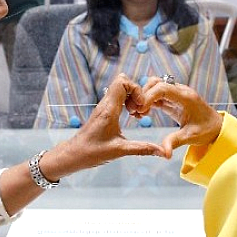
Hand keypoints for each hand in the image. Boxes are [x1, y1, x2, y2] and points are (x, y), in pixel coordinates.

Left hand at [42, 74, 165, 179]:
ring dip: (131, 97)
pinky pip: (117, 97)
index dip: (136, 89)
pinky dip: (126, 102)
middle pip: (122, 82)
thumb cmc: (92, 152)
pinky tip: (130, 116)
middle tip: (140, 109)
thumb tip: (162, 152)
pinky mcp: (103, 111)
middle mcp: (105, 104)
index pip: (122, 82)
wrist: (74, 155)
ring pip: (119, 89)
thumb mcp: (120, 150)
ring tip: (136, 113)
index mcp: (109, 109)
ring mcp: (103, 106)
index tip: (141, 106)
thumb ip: (143, 149)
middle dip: (136, 92)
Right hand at [140, 76, 223, 158]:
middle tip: (135, 111)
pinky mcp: (173, 99)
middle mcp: (180, 91)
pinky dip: (148, 101)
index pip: (163, 88)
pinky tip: (143, 113)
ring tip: (138, 113)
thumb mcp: (191, 137)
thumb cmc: (206, 130)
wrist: (216, 127)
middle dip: (143, 94)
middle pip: (156, 82)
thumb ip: (175, 142)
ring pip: (155, 86)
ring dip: (144, 96)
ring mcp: (176, 94)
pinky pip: (157, 94)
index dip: (148, 96)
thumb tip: (164, 153)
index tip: (140, 109)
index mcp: (186, 97)